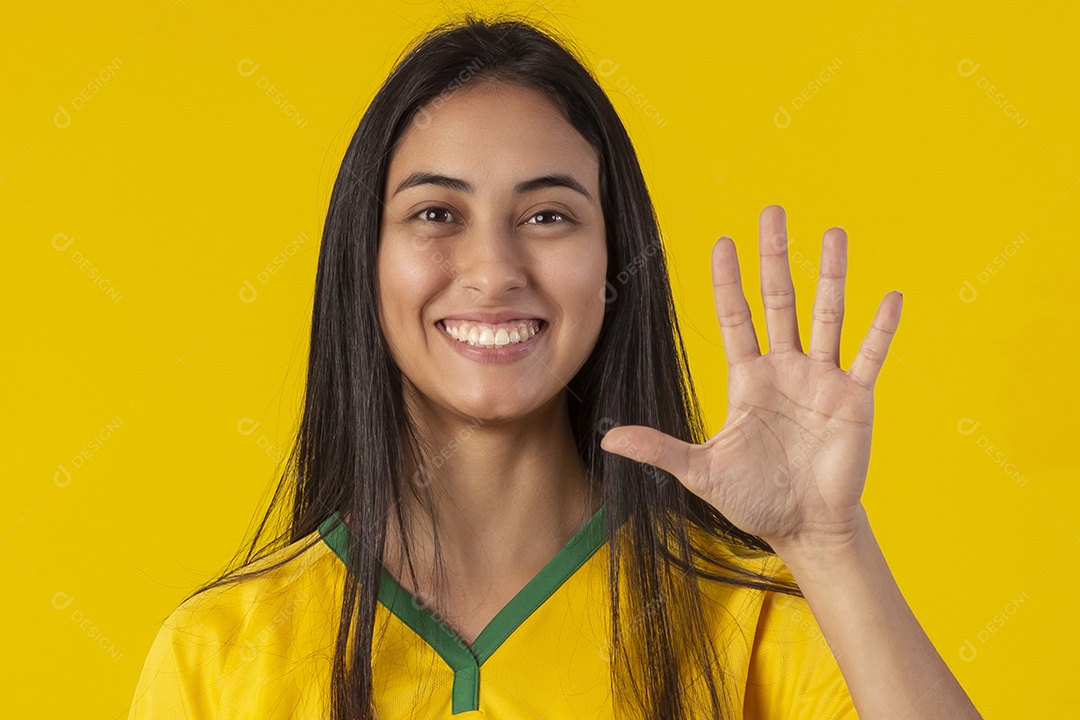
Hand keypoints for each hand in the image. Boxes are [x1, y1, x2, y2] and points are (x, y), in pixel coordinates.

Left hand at [600, 205, 902, 553]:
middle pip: (779, 300)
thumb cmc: (753, 499)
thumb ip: (659, 450)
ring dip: (832, 275)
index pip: (735, 317)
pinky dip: (882, 328)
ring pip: (827, 315)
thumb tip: (609, 440)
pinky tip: (891, 296)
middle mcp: (785, 369)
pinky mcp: (855, 398)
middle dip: (774, 257)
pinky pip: (870, 355)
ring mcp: (822, 379)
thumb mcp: (701, 471)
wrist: (804, 528)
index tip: (722, 242)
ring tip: (835, 233)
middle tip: (772, 211)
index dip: (728, 281)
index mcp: (748, 379)